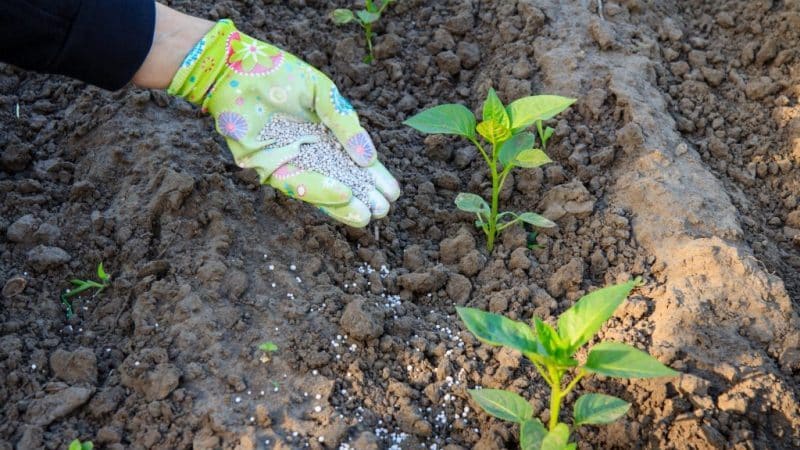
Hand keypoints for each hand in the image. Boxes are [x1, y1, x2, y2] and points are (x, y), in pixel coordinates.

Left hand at [166, 20, 398, 226]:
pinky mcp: (268, 166)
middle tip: (383, 210)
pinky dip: (319, 190)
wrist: (238, 68)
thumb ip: (345, 124)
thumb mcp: (323, 94)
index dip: (373, 178)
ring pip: (320, 189)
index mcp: (326, 136)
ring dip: (343, 204)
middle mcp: (310, 153)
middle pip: (341, 181)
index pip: (354, 163)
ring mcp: (290, 162)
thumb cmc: (281, 74)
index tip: (392, 192)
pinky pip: (296, 183)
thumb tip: (369, 158)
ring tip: (366, 215)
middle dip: (362, 197)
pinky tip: (343, 195)